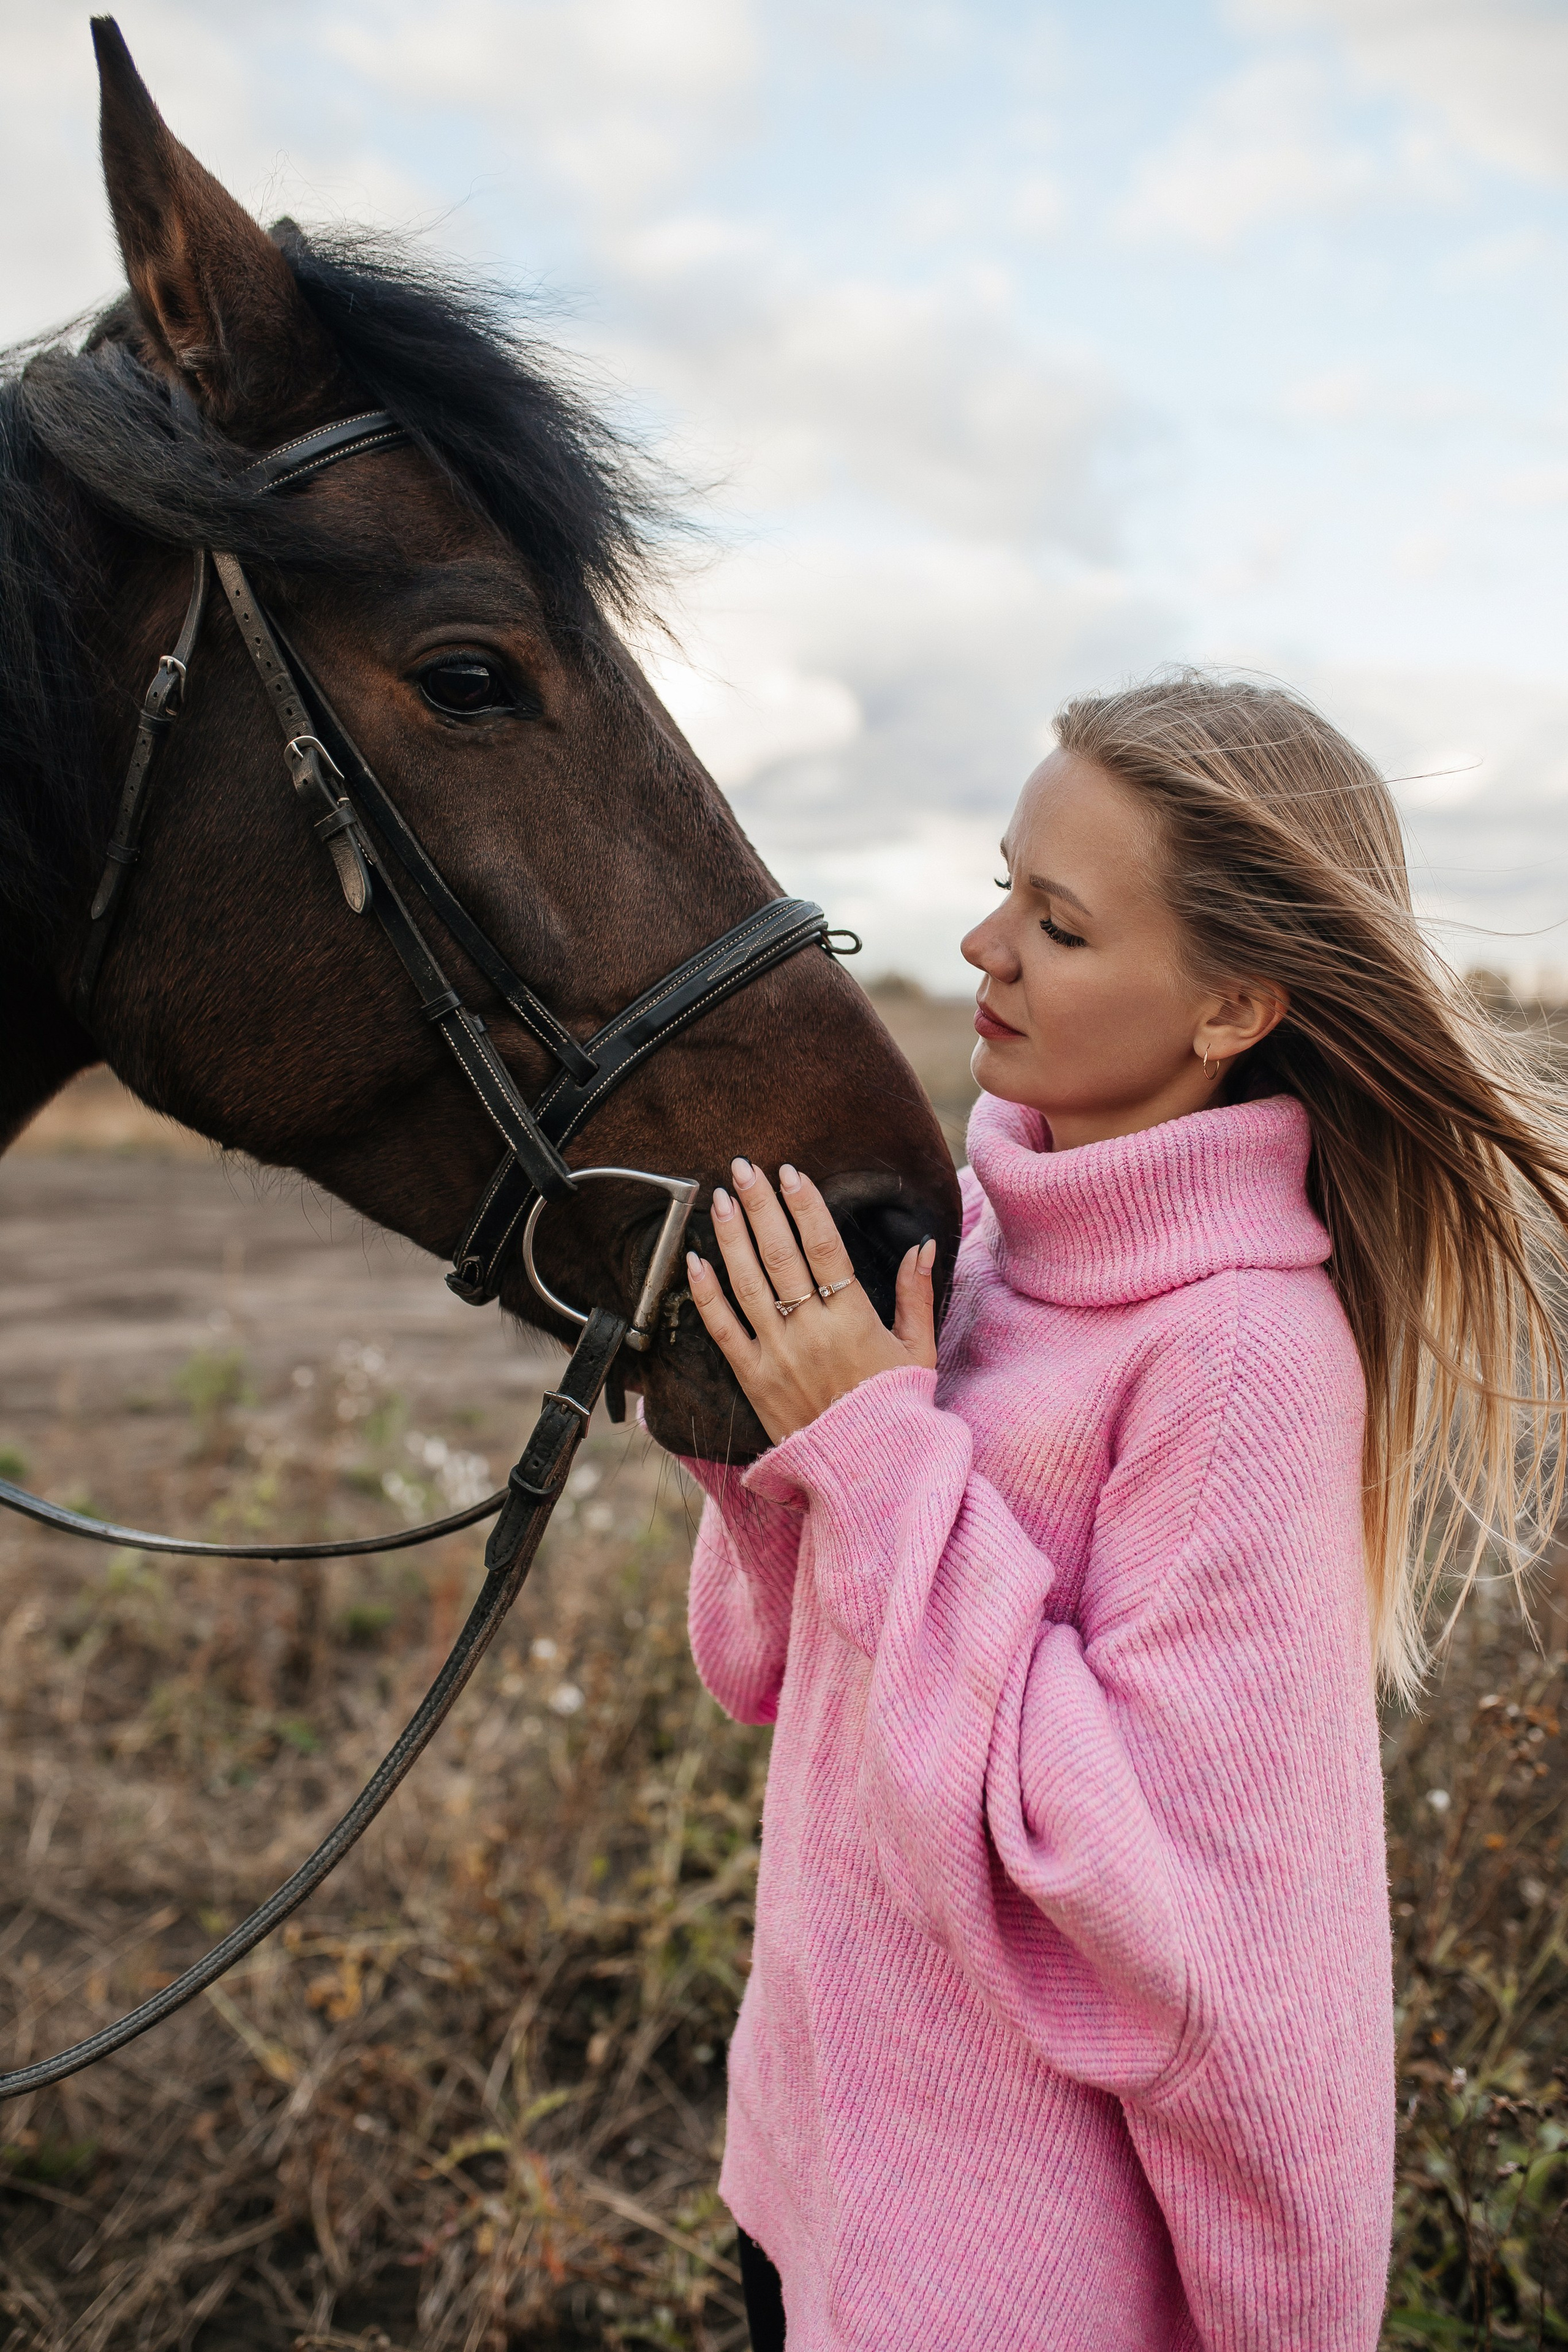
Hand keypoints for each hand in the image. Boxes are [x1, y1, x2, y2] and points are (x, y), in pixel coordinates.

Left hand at [686, 1157, 937, 1444]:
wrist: (866, 1472)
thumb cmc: (895, 1407)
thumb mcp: (919, 1350)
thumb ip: (917, 1294)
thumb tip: (923, 1245)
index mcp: (853, 1320)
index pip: (824, 1248)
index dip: (805, 1206)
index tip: (790, 1173)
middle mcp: (810, 1331)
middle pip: (780, 1254)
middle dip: (761, 1206)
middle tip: (744, 1167)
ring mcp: (777, 1354)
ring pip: (747, 1283)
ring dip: (730, 1236)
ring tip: (720, 1198)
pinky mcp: (752, 1378)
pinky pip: (722, 1329)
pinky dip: (706, 1293)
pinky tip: (694, 1260)